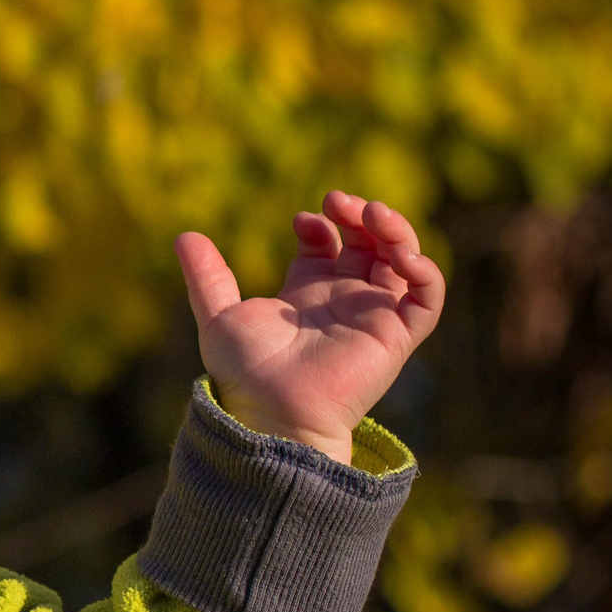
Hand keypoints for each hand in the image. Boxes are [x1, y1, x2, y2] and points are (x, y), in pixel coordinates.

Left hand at [175, 190, 445, 465]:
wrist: (271, 410)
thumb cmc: (245, 372)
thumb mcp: (219, 315)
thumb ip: (207, 277)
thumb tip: (184, 235)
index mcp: (307, 295)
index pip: (329, 246)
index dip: (322, 224)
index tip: (303, 220)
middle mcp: (343, 302)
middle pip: (368, 244)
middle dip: (359, 215)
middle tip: (338, 200)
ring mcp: (373, 316)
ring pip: (403, 261)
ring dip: (396, 230)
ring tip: (372, 213)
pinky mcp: (397, 335)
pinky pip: (428, 298)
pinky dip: (425, 270)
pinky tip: (400, 254)